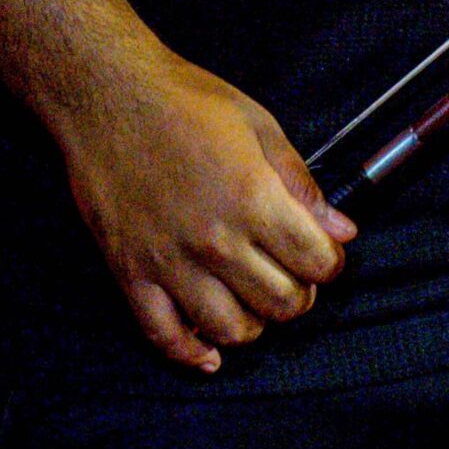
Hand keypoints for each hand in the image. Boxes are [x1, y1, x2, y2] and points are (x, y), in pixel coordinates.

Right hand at [51, 35, 354, 372]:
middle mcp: (215, 240)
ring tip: (254, 299)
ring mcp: (170, 263)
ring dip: (254, 323)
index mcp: (252, 197)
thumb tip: (341, 227)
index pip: (315, 261)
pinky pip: (165, 336)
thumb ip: (299, 180)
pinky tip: (209, 351)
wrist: (107, 94)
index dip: (330, 261)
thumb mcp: (257, 123)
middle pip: (280, 303)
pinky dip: (192, 354)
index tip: (325, 253)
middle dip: (300, 295)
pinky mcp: (131, 274)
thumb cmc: (182, 99)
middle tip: (294, 275)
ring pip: (231, 330)